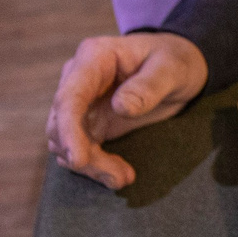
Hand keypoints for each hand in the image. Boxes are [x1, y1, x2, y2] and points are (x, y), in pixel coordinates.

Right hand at [45, 32, 209, 189]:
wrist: (176, 67)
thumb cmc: (174, 61)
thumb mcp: (172, 69)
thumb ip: (149, 86)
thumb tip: (120, 107)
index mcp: (94, 58)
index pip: (69, 96)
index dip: (68, 130)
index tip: (78, 160)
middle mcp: (78, 78)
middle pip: (61, 124)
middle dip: (85, 156)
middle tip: (119, 178)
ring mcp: (80, 101)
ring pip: (64, 141)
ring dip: (90, 165)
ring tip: (123, 178)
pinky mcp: (87, 122)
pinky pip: (78, 148)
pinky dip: (95, 165)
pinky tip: (120, 174)